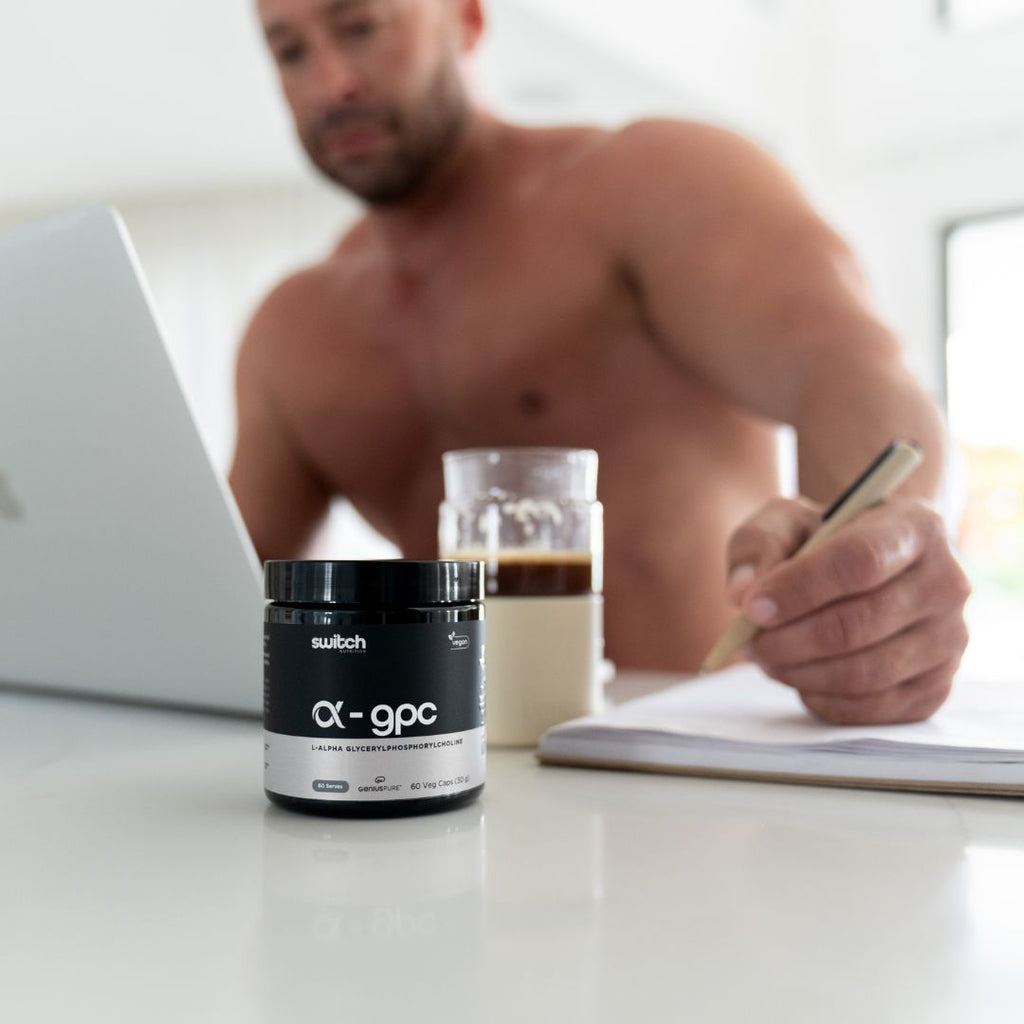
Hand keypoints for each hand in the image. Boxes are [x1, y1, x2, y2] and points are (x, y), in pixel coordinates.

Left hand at [725, 497, 970, 724]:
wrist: (865, 569)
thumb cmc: (821, 542)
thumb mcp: (784, 523)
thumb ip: (757, 546)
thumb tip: (743, 594)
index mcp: (915, 527)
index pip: (860, 561)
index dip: (800, 589)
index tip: (752, 608)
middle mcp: (947, 583)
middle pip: (860, 623)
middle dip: (790, 639)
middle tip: (750, 643)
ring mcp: (949, 640)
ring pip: (866, 673)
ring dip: (800, 672)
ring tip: (767, 658)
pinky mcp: (936, 686)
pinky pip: (872, 709)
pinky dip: (823, 700)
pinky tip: (798, 677)